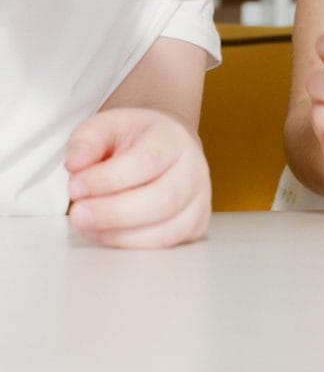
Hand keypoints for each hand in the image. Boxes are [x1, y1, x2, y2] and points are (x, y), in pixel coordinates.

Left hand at [66, 108, 210, 248]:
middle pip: (162, 200)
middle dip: (113, 213)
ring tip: (87, 225)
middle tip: (78, 214)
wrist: (166, 144)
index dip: (108, 179)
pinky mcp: (195, 225)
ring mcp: (199, 200)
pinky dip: (132, 245)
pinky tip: (106, 234)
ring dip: (120, 234)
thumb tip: (75, 165)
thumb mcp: (106, 126)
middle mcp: (193, 169)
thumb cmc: (135, 138)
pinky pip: (165, 245)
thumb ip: (87, 141)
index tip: (75, 186)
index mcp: (173, 138)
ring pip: (166, 230)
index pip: (146, 161)